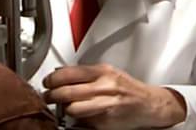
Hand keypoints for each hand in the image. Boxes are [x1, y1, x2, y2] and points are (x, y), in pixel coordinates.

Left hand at [42, 63, 185, 129]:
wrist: (148, 104)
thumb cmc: (127, 88)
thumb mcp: (108, 73)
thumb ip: (86, 74)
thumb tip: (61, 75)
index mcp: (102, 72)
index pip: (68, 73)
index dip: (52, 79)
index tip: (47, 82)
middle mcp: (103, 87)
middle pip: (66, 92)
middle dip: (52, 96)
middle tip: (48, 97)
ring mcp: (104, 105)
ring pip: (72, 108)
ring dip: (64, 109)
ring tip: (63, 107)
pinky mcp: (105, 122)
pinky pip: (83, 122)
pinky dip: (77, 120)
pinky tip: (79, 116)